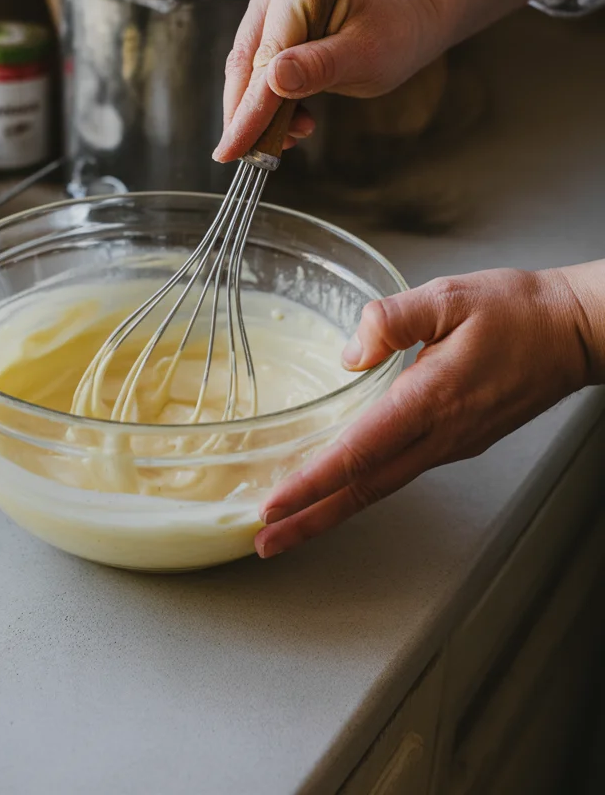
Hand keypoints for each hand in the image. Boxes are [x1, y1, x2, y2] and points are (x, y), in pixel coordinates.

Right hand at [214, 0, 443, 162]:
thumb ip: (321, 67)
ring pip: (246, 69)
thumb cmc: (393, 33)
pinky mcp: (266, 19)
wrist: (404, 18)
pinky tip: (294, 119)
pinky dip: (268, 101)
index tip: (231, 150)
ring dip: (261, 111)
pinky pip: (254, 67)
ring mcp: (268, 0)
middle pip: (245, 63)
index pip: (265, 59)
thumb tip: (275, 78)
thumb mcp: (365, 56)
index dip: (249, 109)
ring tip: (296, 133)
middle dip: (250, 114)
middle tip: (259, 156)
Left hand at [255, 267, 595, 558]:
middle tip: (264, 544)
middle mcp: (440, 434)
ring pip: (380, 487)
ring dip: (332, 511)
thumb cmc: (517, 311)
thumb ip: (393, 319)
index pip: (359, 452)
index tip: (274, 505)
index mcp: (431, 399)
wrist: (575, 333)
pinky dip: (360, 489)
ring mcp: (450, 444)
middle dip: (311, 520)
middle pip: (364, 490)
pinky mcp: (457, 441)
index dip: (312, 482)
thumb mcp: (450, 295)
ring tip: (290, 526)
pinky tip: (339, 488)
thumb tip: (350, 352)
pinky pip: (398, 473)